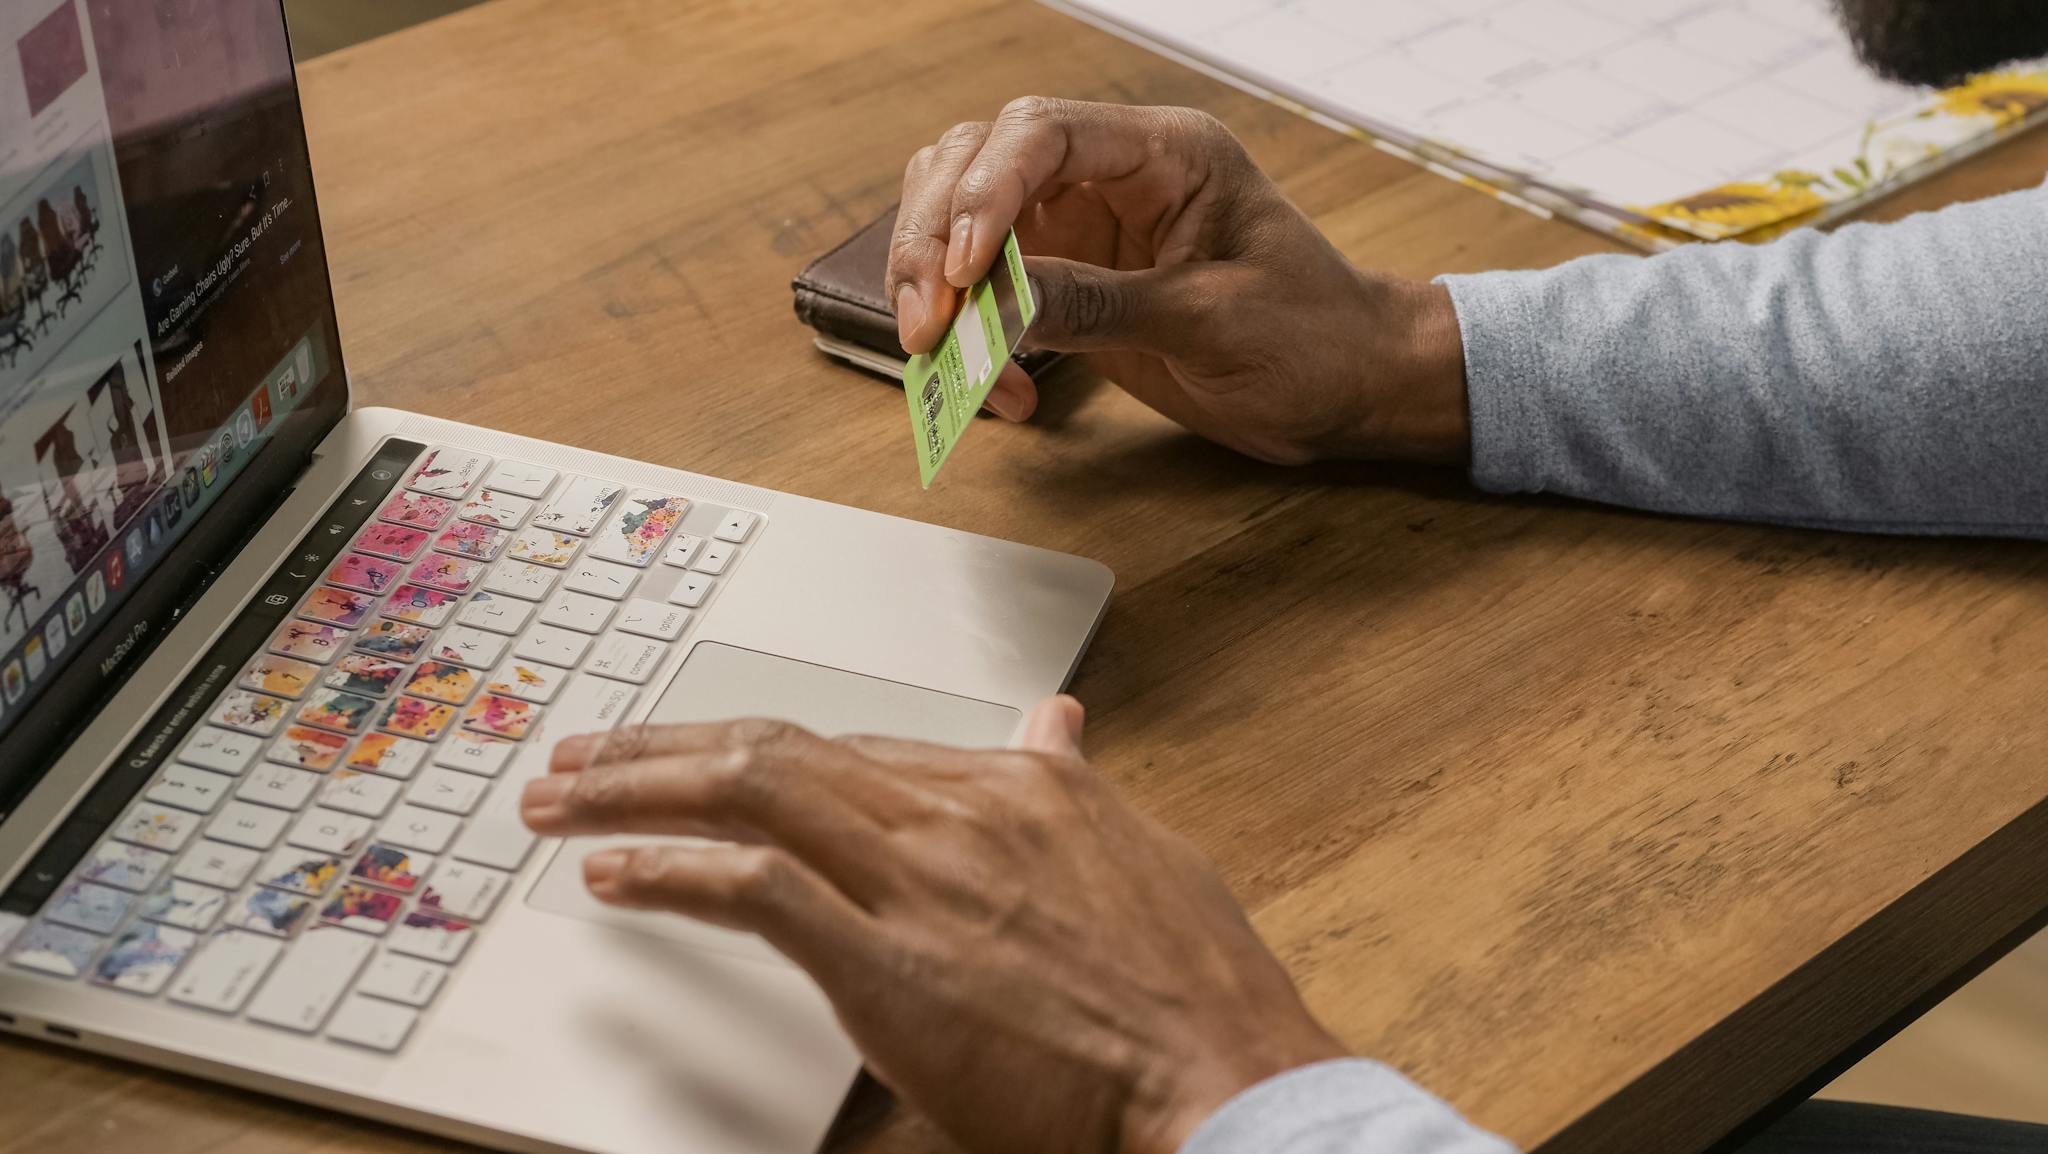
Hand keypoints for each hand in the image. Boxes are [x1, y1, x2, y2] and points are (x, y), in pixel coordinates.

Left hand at [520, 698, 1346, 1153]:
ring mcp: (921, 881)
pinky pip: (756, 892)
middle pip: (780, 751)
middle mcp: (959, 811)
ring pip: (752, 793)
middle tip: (583, 756)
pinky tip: (617, 875)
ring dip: (640, 788)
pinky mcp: (891, 962)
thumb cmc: (1192, 991)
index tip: (698, 755)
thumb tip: (1057, 723)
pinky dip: (673, 874)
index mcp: (1017, 786)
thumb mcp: (1141, 855)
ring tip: (565, 800)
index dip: (757, 750)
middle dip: (665, 747)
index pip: (852, 750)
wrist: (1224, 1076)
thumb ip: (1075, 785)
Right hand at [887, 98, 1467, 465]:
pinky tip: (1001, 391)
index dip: (984, 194)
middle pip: (977, 163)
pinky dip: (971, 339)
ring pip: (960, 218)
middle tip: (930, 326)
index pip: (1041, 134)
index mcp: (1164, 153)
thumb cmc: (1312, 337)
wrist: (1348, 388)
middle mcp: (1112, 175)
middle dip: (934, 240)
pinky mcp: (1068, 283)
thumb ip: (1101, 304)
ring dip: (936, 286)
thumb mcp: (1210, 321)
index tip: (964, 271)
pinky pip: (987, 293)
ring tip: (946, 356)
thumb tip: (998, 299)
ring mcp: (1083, 227)